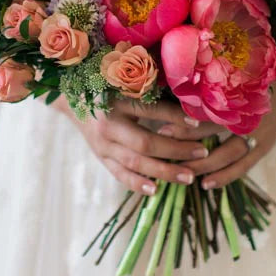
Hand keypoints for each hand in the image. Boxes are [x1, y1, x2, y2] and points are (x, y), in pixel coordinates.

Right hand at [65, 99, 209, 195]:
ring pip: (135, 163)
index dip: (175, 117)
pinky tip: (156, 190)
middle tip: (202, 154)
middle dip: (175, 150)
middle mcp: (108, 124)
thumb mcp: (127, 85)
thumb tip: (189, 101)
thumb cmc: (108, 88)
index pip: (150, 110)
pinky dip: (138, 184)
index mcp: (116, 100)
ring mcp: (102, 144)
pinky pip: (120, 174)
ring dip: (164, 171)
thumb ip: (152, 92)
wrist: (73, 101)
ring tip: (188, 177)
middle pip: (145, 142)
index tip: (198, 123)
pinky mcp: (101, 157)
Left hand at [175, 83, 275, 189]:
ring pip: (229, 154)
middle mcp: (249, 115)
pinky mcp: (264, 148)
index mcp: (238, 96)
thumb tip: (171, 99)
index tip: (162, 129)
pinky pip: (244, 166)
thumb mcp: (233, 84)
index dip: (185, 122)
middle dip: (189, 146)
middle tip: (165, 155)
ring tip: (182, 173)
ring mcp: (259, 133)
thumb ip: (208, 92)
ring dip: (205, 166)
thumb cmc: (251, 87)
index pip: (208, 111)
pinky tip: (207, 184)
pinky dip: (225, 176)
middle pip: (216, 133)